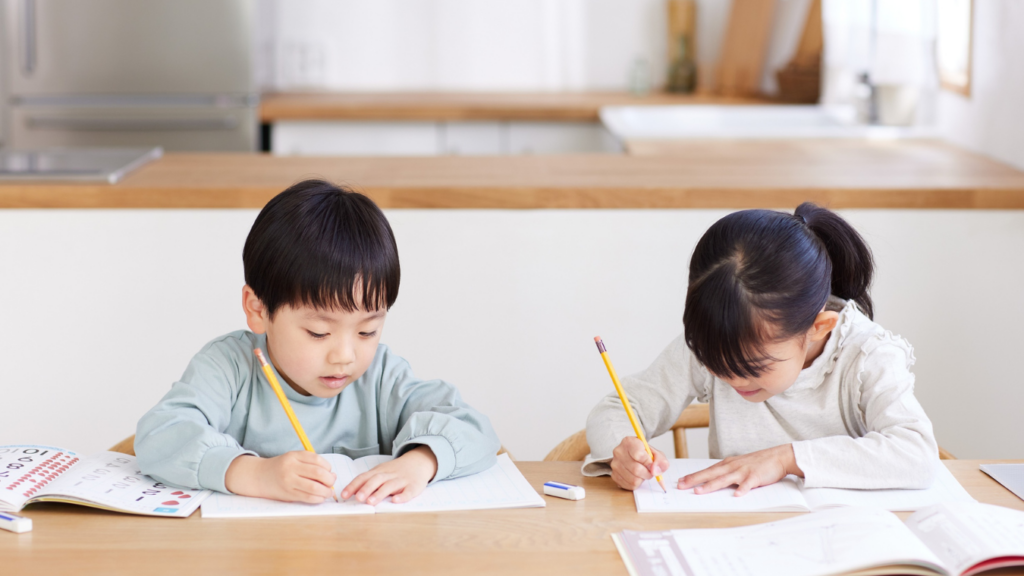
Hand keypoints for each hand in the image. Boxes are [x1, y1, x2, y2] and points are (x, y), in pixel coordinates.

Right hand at [224, 451, 336, 503]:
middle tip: (331, 482)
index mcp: (294, 456)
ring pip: (314, 487)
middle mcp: (291, 468)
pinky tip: (320, 497)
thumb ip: (311, 464)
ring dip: (326, 491)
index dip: (328, 467)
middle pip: (318, 473)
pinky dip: (318, 499)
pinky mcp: (288, 494)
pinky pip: (307, 498)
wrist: (260, 476)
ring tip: (328, 492)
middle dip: (330, 479)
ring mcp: (289, 482)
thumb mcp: (293, 458)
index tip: (329, 471)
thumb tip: (332, 475)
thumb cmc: (281, 467)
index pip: (317, 460)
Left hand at [341, 445, 437, 504]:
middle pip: (376, 480)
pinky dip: (402, 496)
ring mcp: (402, 480)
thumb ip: (368, 481)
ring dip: (380, 493)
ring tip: (371, 502)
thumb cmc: (395, 471)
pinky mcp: (414, 486)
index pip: (364, 477)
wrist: (419, 462)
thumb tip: (351, 493)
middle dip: (366, 489)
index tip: (344, 495)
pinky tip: (395, 501)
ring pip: (390, 486)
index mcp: (379, 472)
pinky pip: (408, 491)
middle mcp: (389, 475)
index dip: (353, 486)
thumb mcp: (381, 472)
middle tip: (358, 498)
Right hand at [610, 436, 668, 490]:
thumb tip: (655, 471)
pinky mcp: (614, 476)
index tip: (652, 464)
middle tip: (650, 471)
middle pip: (636, 469)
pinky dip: (637, 484)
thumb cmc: (645, 454)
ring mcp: (615, 464)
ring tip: (642, 473)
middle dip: (647, 473)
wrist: (633, 456)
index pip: (639, 455)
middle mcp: (619, 452)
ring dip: (642, 479)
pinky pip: (629, 486)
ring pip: (633, 480)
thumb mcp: (656, 453)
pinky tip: (637, 476)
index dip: (648, 462)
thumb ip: (660, 461)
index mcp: (629, 442)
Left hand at [678, 444, 802, 496]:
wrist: (777, 456)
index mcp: (727, 464)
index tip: (680, 481)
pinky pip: (748, 484)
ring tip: (699, 491)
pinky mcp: (755, 476)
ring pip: (724, 479)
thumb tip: (713, 481)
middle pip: (710, 474)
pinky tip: (736, 496)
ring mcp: (743, 471)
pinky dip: (742, 490)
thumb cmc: (757, 463)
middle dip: (694, 480)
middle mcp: (732, 466)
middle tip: (681, 486)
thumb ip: (726, 472)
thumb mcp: (738, 465)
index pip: (707, 471)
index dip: (693, 476)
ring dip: (711, 485)